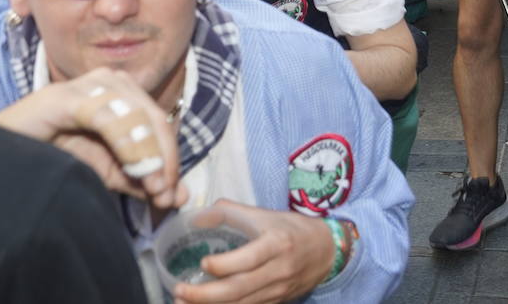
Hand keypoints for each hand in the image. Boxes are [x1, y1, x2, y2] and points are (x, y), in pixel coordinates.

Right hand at [0, 67, 185, 209]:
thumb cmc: (50, 161)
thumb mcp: (104, 172)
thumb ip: (139, 179)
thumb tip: (178, 194)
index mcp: (123, 94)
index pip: (161, 125)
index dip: (171, 161)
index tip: (172, 196)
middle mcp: (110, 81)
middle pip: (155, 119)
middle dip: (165, 162)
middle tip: (165, 196)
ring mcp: (88, 84)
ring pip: (138, 116)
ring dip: (151, 155)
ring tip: (153, 187)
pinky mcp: (66, 96)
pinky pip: (110, 117)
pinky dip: (129, 144)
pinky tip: (135, 168)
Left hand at [172, 201, 334, 303]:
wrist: (327, 251)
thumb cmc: (294, 229)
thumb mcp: (267, 214)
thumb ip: (232, 212)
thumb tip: (197, 216)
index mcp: (277, 243)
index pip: (249, 259)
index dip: (224, 264)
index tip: (203, 262)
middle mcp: (278, 269)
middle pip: (239, 288)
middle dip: (205, 294)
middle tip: (180, 290)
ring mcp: (277, 290)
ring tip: (183, 301)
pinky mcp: (275, 302)